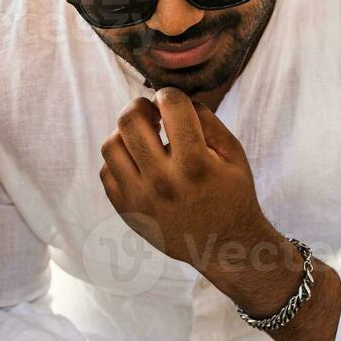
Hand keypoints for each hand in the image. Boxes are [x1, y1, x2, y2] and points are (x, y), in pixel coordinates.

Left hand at [99, 89, 272, 271]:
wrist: (224, 246)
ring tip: (143, 137)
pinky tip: (139, 162)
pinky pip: (107, 172)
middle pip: (129, 119)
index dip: (170, 95)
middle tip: (151, 113)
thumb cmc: (232, 193)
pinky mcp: (128, 212)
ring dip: (125, 133)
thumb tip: (172, 98)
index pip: (170, 105)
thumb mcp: (234, 153)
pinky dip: (120, 160)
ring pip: (111, 145)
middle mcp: (163, 181)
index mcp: (195, 163)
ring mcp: (141, 199)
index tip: (172, 103)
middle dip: (140, 105)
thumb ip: (206, 119)